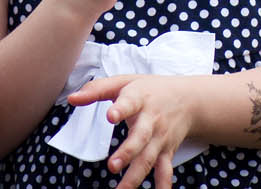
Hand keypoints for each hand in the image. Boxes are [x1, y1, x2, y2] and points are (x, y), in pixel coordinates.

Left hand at [67, 73, 198, 188]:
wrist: (188, 99)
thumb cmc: (150, 90)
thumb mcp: (123, 82)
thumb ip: (96, 90)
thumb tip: (72, 99)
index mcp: (139, 99)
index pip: (129, 103)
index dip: (120, 110)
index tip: (110, 116)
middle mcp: (151, 121)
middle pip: (140, 138)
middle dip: (127, 153)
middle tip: (112, 166)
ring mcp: (160, 138)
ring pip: (148, 159)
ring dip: (136, 176)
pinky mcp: (166, 152)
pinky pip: (165, 170)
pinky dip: (162, 185)